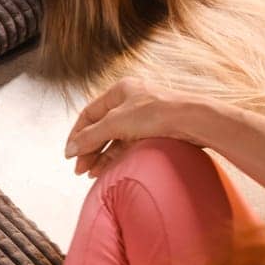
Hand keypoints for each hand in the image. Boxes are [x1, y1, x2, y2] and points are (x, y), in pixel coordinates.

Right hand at [64, 77, 204, 176]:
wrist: (194, 121)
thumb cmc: (156, 113)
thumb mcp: (115, 123)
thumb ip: (90, 137)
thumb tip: (70, 150)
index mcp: (119, 91)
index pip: (88, 114)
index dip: (76, 135)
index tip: (69, 154)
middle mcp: (130, 101)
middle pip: (101, 128)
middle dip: (89, 149)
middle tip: (80, 169)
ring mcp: (143, 117)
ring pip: (115, 138)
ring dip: (102, 156)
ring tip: (92, 174)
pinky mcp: (155, 131)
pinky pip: (129, 145)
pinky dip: (117, 157)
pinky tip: (108, 169)